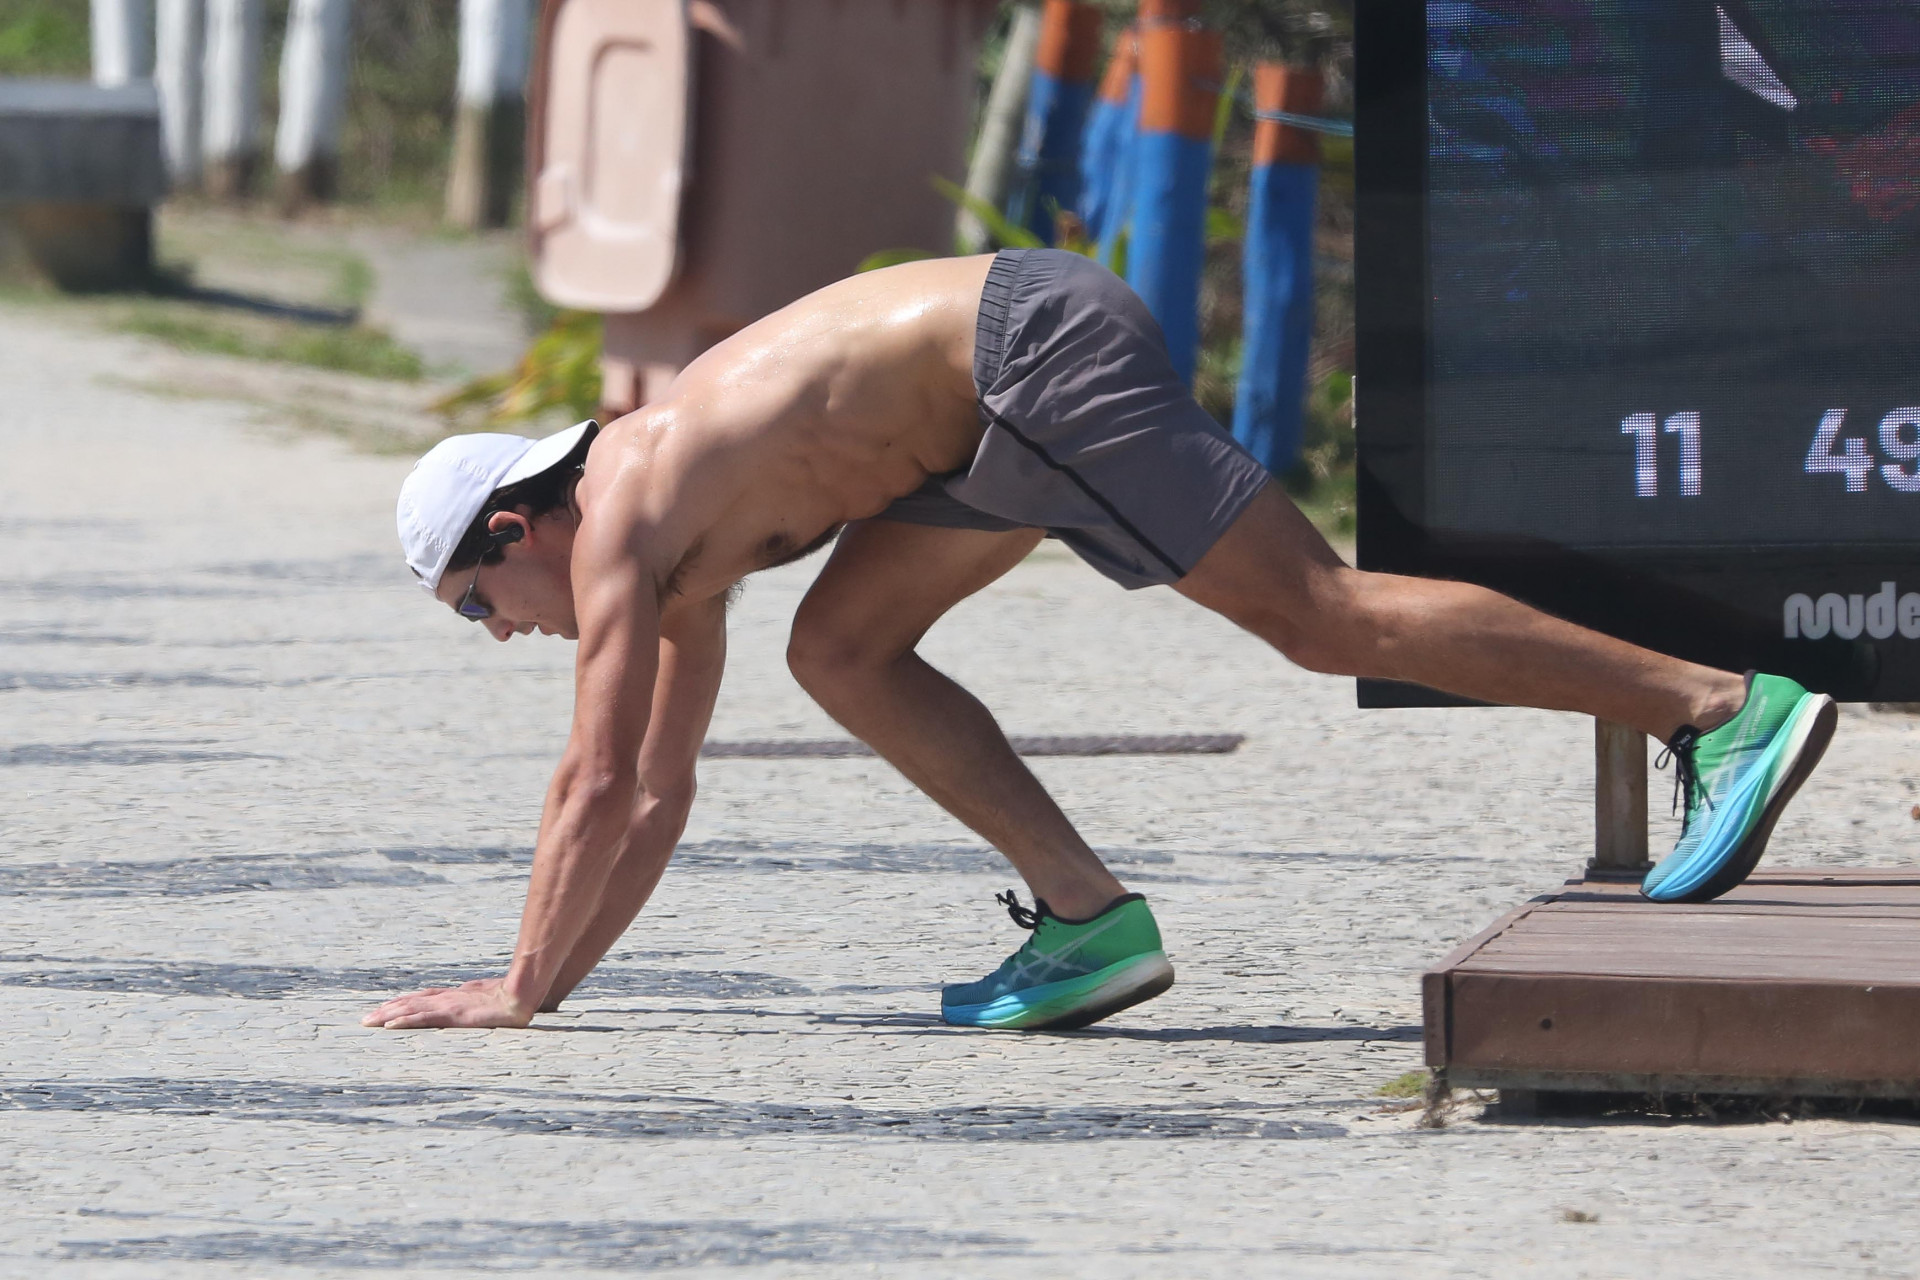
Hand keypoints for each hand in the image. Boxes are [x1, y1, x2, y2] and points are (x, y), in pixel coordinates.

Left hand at [361, 976, 533, 1029]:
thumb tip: (473, 1004)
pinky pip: (422, 1018)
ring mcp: (448, 1005)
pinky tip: (389, 1025)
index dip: (402, 1002)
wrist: (521, 995)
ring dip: (387, 1015)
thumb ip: (476, 1001)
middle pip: (410, 1002)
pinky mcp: (451, 1014)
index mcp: (455, 996)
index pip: (422, 998)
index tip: (385, 1008)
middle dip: (386, 1010)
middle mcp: (447, 998)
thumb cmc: (510, 999)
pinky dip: (404, 1020)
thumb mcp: (488, 1000)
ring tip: (368, 1022)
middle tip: (365, 1019)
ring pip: (410, 1009)